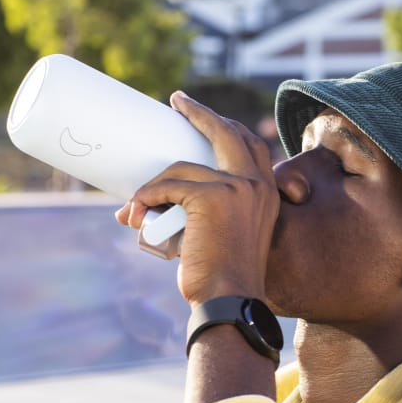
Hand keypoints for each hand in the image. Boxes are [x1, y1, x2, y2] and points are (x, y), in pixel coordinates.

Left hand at [115, 92, 279, 305]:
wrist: (228, 300)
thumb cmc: (220, 278)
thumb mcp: (221, 237)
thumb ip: (197, 216)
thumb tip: (134, 208)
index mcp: (267, 193)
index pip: (250, 145)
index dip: (225, 126)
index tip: (201, 116)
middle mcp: (257, 184)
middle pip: (227, 132)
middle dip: (200, 112)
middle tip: (178, 102)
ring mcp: (237, 188)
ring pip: (181, 168)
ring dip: (151, 186)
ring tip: (134, 208)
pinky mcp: (212, 197)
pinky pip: (166, 187)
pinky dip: (145, 198)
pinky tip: (135, 213)